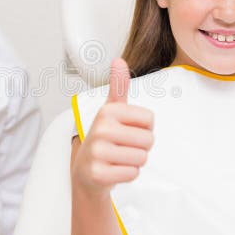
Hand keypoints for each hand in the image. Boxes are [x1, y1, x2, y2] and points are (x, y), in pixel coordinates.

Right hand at [72, 58, 153, 195]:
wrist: (85, 171)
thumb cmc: (104, 138)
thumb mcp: (110, 111)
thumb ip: (118, 86)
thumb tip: (118, 60)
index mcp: (107, 111)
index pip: (150, 120)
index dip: (143, 128)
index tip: (127, 130)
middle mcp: (100, 129)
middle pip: (148, 140)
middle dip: (140, 147)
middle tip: (122, 147)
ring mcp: (98, 152)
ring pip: (142, 158)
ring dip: (134, 161)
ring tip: (118, 158)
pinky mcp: (98, 174)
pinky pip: (133, 173)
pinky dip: (127, 174)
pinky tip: (114, 170)